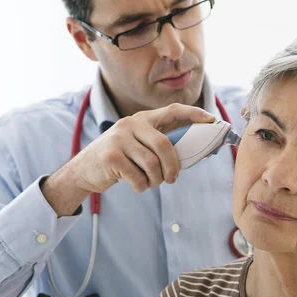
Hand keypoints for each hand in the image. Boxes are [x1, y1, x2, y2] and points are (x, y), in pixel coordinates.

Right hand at [68, 103, 214, 192]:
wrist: (84, 171)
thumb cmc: (119, 160)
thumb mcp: (137, 145)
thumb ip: (159, 145)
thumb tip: (194, 151)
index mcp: (142, 119)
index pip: (172, 110)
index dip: (194, 114)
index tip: (212, 120)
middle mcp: (130, 124)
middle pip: (165, 145)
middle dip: (172, 166)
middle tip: (172, 179)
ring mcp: (119, 139)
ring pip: (152, 164)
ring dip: (155, 180)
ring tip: (150, 183)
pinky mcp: (111, 156)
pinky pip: (138, 177)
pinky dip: (141, 186)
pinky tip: (135, 185)